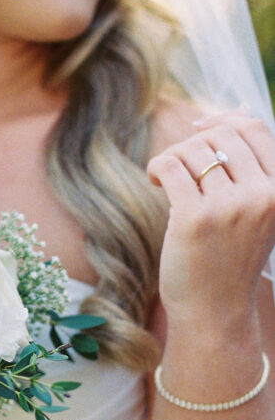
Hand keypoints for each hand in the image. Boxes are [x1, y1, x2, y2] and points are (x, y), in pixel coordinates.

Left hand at [147, 111, 274, 326]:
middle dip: (192, 145)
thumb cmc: (230, 257)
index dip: (222, 121)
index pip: (255, 128)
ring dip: (174, 159)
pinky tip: (156, 182)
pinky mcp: (195, 218)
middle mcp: (263, 196)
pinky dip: (157, 167)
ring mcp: (231, 207)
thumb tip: (239, 108)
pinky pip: (170, 166)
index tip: (198, 132)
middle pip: (220, 136)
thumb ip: (252, 164)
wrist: (215, 311)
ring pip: (193, 150)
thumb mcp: (256, 208)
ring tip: (168, 180)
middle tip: (179, 169)